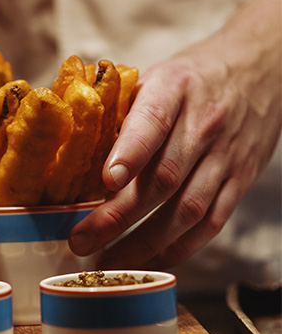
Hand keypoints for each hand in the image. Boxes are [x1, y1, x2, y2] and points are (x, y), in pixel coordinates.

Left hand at [69, 0, 281, 268]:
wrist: (260, 70)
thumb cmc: (194, 77)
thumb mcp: (157, 75)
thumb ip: (123, 107)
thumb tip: (72, 142)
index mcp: (174, 88)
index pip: (152, 122)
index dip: (129, 153)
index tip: (105, 181)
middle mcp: (203, 124)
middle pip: (163, 178)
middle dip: (119, 216)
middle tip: (81, 240)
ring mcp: (225, 156)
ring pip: (186, 209)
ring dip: (145, 243)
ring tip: (108, 262)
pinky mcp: (240, 180)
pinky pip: (211, 222)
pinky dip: (180, 247)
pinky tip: (151, 261)